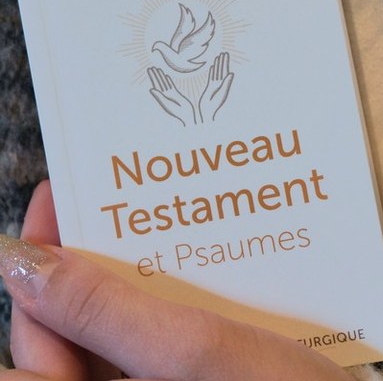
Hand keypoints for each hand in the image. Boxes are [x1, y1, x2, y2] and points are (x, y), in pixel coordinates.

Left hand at [0, 181, 350, 380]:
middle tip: (107, 198)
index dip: (36, 266)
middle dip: (84, 264)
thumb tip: (23, 264)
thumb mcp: (192, 351)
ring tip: (149, 220)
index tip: (58, 198)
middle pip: (72, 331)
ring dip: (127, 278)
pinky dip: (162, 301)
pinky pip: (152, 342)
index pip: (35, 336)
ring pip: (113, 332)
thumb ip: (103, 312)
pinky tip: (187, 263)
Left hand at [148, 66, 195, 124]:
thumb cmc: (177, 111)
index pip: (156, 84)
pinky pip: (171, 86)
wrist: (186, 114)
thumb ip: (159, 96)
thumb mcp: (167, 104)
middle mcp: (164, 94)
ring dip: (161, 76)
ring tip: (158, 70)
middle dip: (155, 75)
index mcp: (161, 96)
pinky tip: (166, 77)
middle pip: (159, 83)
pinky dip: (168, 81)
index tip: (150, 70)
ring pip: (165, 83)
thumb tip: (151, 89)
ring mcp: (170, 94)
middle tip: (151, 68)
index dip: (153, 77)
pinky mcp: (176, 94)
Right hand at [198, 52, 233, 122]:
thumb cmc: (215, 104)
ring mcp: (215, 85)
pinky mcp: (209, 88)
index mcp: (224, 84)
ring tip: (218, 57)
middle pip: (221, 70)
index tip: (225, 54)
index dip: (225, 62)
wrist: (207, 111)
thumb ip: (226, 83)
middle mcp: (220, 83)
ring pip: (216, 73)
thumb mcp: (222, 93)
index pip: (225, 70)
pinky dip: (212, 72)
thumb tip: (231, 73)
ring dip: (217, 65)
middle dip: (222, 62)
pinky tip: (213, 67)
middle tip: (223, 53)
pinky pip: (211, 77)